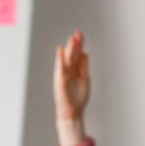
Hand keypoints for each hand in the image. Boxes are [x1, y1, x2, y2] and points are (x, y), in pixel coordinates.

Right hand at [53, 31, 89, 145]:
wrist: (73, 113)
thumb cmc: (78, 98)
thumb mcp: (85, 78)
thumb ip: (84, 66)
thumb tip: (85, 53)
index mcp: (74, 70)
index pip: (76, 55)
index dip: (79, 45)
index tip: (80, 35)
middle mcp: (68, 71)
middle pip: (72, 55)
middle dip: (74, 44)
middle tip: (77, 33)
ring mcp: (63, 76)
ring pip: (66, 59)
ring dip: (69, 49)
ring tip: (72, 38)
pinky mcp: (60, 82)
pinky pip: (60, 68)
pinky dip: (59, 59)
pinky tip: (60, 50)